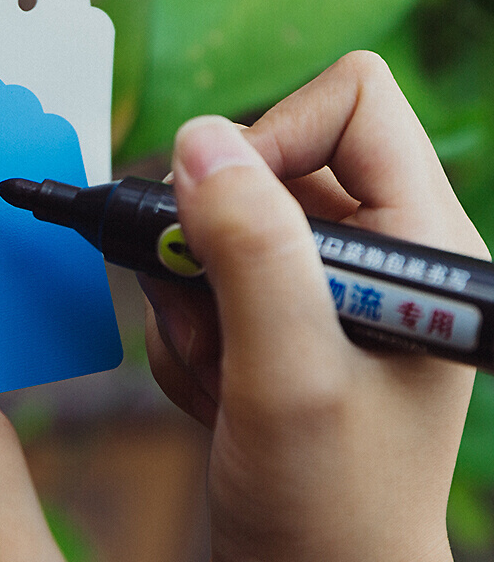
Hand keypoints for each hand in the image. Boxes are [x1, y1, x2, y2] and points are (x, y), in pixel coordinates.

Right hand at [142, 51, 488, 561]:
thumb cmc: (327, 505)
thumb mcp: (289, 378)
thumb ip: (251, 253)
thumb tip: (200, 142)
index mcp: (419, 240)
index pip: (350, 102)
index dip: (272, 135)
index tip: (217, 212)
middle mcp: (380, 245)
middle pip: (270, 159)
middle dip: (212, 239)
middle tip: (209, 322)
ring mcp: (330, 277)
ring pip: (225, 218)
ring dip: (193, 293)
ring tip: (217, 370)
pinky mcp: (287, 304)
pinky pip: (208, 267)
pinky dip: (189, 321)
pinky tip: (215, 383)